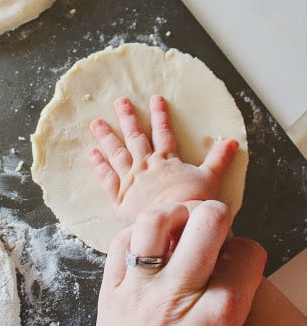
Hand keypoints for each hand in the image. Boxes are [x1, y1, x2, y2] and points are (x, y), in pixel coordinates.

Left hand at [89, 95, 238, 225]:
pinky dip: (99, 165)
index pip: (163, 133)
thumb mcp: (211, 179)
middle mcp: (146, 166)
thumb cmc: (194, 205)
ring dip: (107, 137)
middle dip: (127, 118)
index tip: (155, 98)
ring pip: (117, 153)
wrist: (176, 226)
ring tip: (96, 123)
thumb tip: (232, 141)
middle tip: (119, 101)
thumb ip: (219, 159)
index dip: (160, 115)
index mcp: (167, 161)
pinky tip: (92, 153)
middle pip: (135, 137)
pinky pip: (107, 178)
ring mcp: (131, 180)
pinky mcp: (120, 197)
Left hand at [95, 201, 265, 325]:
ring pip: (155, 221)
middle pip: (206, 223)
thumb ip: (228, 298)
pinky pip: (120, 240)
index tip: (240, 257)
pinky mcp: (110, 288)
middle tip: (212, 223)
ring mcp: (138, 288)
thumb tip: (227, 257)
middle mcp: (176, 295)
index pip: (246, 255)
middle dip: (216, 214)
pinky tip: (146, 243)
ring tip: (177, 221)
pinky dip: (135, 233)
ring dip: (171, 213)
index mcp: (215, 318)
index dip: (248, 251)